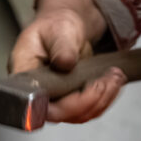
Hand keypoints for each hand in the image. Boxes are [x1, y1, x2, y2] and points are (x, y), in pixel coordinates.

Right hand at [9, 0, 125, 123]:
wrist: (65, 26)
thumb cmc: (55, 25)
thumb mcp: (58, 30)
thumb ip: (61, 46)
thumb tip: (64, 63)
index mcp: (25, 74)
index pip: (39, 104)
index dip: (66, 106)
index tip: (91, 89)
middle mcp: (37, 92)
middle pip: (63, 114)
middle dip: (92, 100)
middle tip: (110, 79)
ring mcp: (54, 99)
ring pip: (79, 115)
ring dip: (103, 100)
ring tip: (115, 77)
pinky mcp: (70, 101)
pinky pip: (88, 110)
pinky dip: (105, 98)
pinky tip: (113, 82)